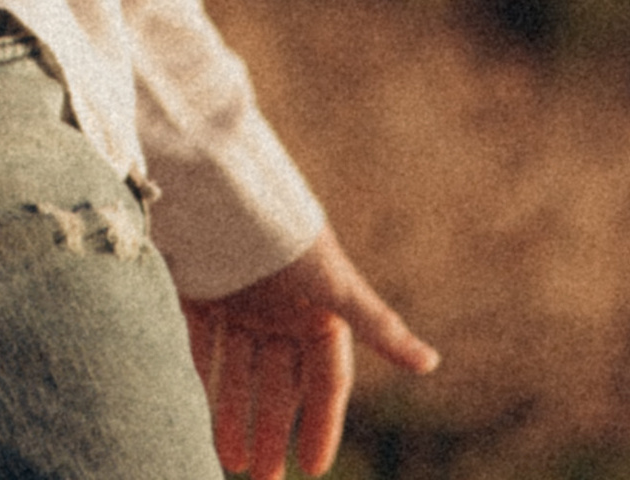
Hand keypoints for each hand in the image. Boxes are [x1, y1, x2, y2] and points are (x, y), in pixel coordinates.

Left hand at [183, 227, 437, 477]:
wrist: (224, 180)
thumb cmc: (289, 233)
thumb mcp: (335, 284)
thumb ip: (378, 326)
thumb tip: (432, 363)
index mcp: (319, 312)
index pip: (325, 381)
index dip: (321, 424)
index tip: (314, 468)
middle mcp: (281, 311)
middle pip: (280, 385)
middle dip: (273, 431)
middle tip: (263, 479)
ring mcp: (241, 301)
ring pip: (240, 373)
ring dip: (236, 417)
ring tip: (233, 463)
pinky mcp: (203, 289)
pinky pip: (204, 346)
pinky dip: (204, 381)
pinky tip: (197, 417)